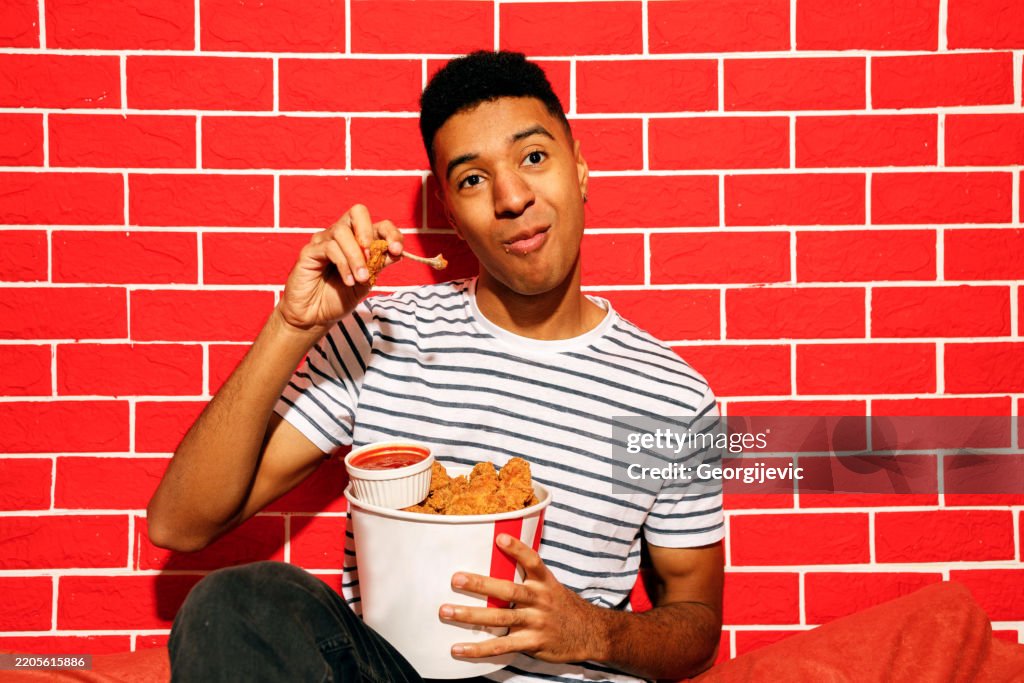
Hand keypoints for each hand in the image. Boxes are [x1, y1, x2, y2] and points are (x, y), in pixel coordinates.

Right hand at [276, 204, 403, 330]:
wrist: (315, 317)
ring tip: (360, 278)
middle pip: (357, 212)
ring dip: (356, 256)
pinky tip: (348, 281)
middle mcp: (341, 236)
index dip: (391, 233)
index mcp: (358, 241)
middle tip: (372, 256)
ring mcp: (324, 241)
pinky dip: (343, 264)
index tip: (397, 250)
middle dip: (369, 231)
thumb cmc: (339, 298)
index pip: (379, 225)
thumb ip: (379, 265)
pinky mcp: (310, 251)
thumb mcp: (366, 282)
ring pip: (342, 232)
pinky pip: (329, 248)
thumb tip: (398, 252)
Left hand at [439, 534, 606, 663]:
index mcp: (544, 582)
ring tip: (446, 612)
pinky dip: (477, 649)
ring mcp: (536, 622)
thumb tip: (499, 553)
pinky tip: (457, 649)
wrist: (589, 633)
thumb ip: (528, 575)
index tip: (499, 538)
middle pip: (508, 590)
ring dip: (470, 615)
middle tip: (455, 579)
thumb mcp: (551, 585)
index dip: (517, 549)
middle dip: (480, 585)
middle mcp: (540, 600)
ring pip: (499, 618)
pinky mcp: (532, 643)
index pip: (532, 561)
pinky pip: (501, 647)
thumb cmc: (561, 605)